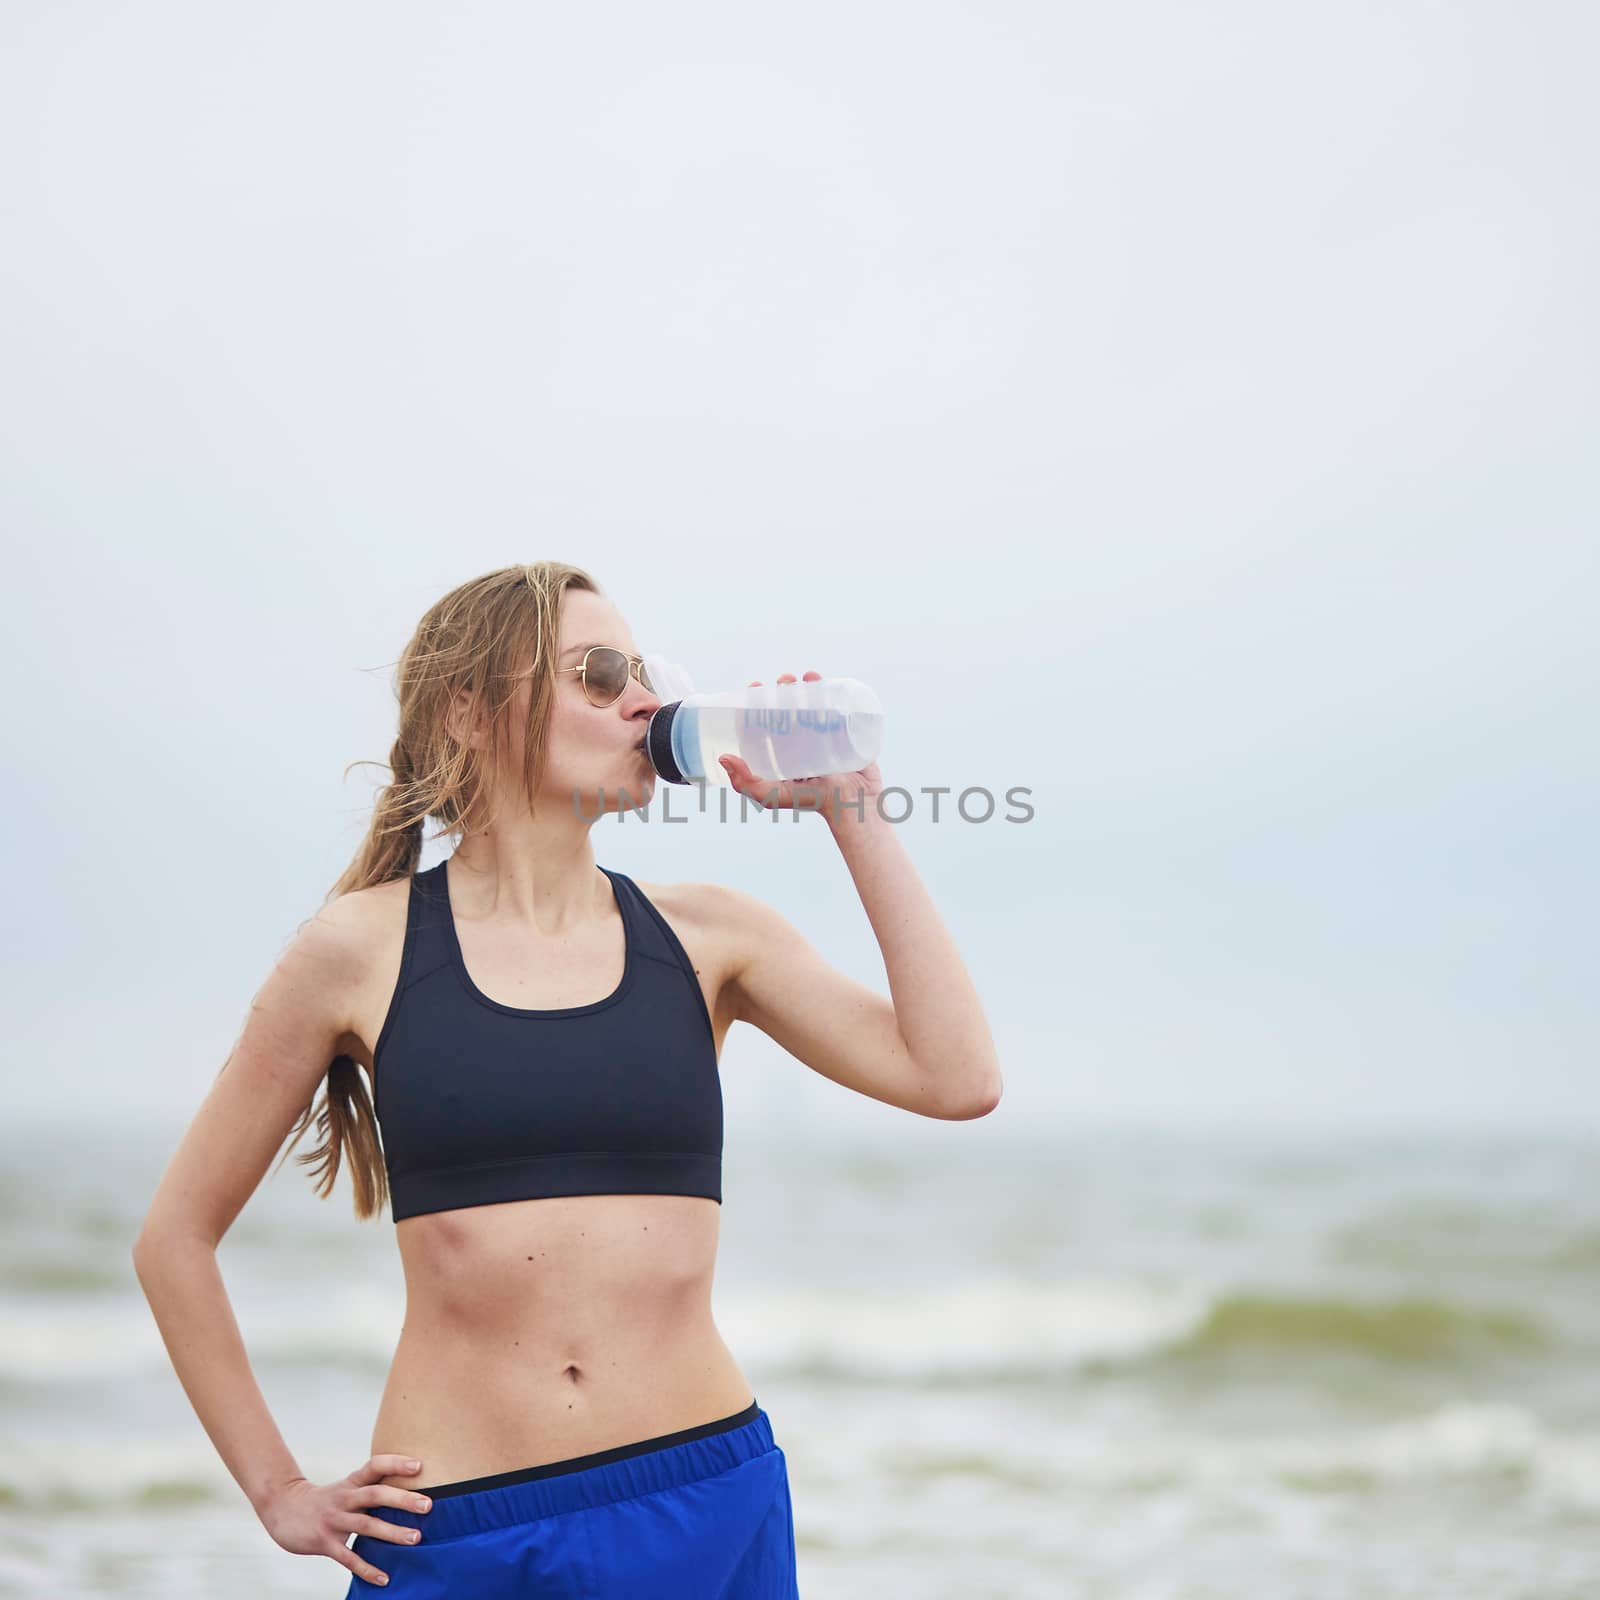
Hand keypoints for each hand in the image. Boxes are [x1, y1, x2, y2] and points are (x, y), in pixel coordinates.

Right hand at [259, 1454, 433, 1587]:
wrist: (284, 1509)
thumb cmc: (327, 1498)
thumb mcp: (347, 1487)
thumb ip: (372, 1487)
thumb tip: (410, 1491)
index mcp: (352, 1481)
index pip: (375, 1466)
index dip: (396, 1464)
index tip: (419, 1466)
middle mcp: (344, 1498)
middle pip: (375, 1494)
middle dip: (403, 1499)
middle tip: (428, 1505)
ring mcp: (333, 1520)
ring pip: (366, 1525)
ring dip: (392, 1532)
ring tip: (416, 1538)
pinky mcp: (324, 1542)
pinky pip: (348, 1557)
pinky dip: (367, 1568)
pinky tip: (384, 1578)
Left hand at [719, 669, 883, 825]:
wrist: (855, 802)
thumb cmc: (814, 802)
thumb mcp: (773, 795)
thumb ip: (746, 783)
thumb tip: (722, 757)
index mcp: (781, 754)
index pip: (765, 722)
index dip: (757, 703)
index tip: (755, 687)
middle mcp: (800, 743)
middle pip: (787, 708)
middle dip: (782, 689)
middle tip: (782, 680)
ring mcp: (823, 736)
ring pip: (809, 703)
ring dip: (802, 685)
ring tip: (801, 677)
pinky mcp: (843, 731)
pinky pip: (833, 704)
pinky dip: (826, 688)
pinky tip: (818, 678)